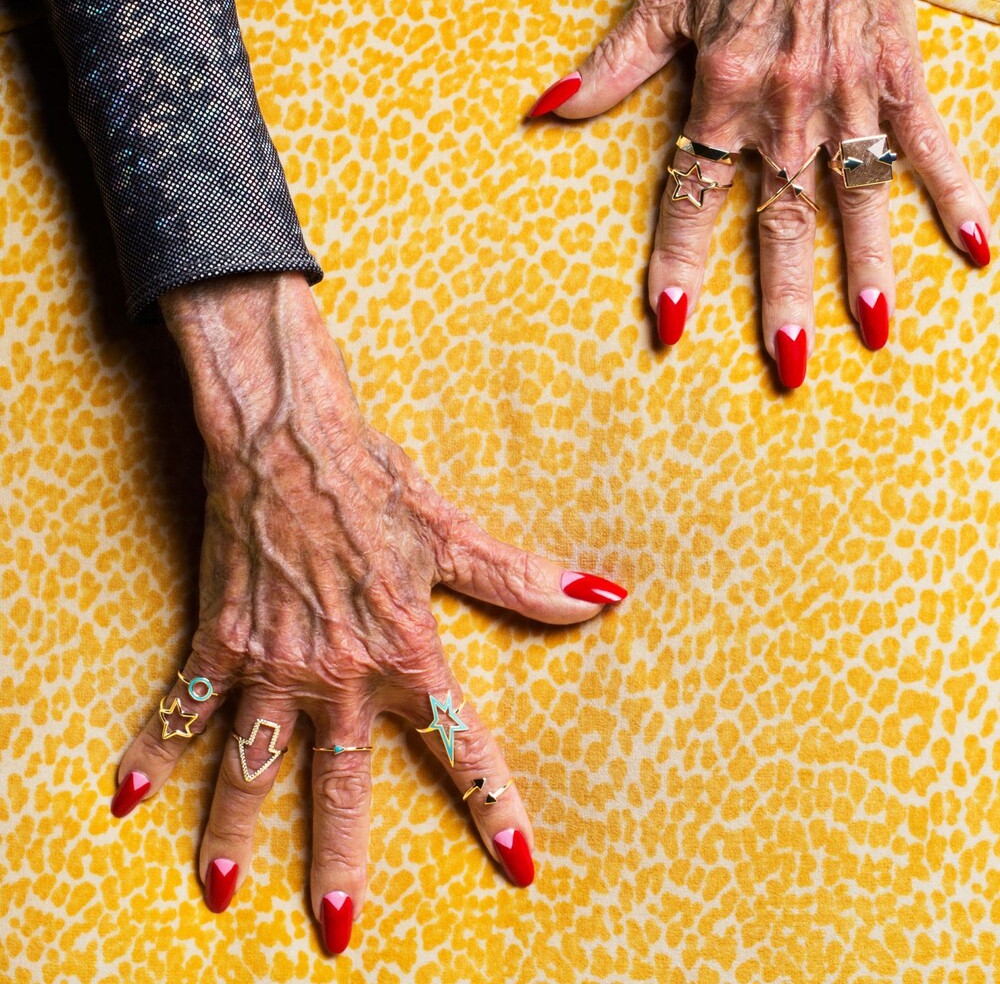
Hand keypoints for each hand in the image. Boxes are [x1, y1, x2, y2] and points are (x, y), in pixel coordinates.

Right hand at [109, 273, 624, 952]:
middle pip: (341, 783)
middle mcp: (339, 670)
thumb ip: (522, 579)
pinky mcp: (224, 637)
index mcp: (404, 647)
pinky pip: (187, 705)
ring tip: (221, 894)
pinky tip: (130, 796)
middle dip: (340, 858)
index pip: (459, 742)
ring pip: (252, 764)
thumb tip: (603, 599)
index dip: (493, 804)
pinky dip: (157, 747)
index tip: (519, 864)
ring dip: (235, 829)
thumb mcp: (452, 532)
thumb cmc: (376, 480)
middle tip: (339, 930)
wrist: (291, 436)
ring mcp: (274, 660)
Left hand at [529, 0, 991, 385]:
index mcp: (722, 91)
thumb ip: (612, 67)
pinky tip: (975, 248)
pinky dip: (954, 192)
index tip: (673, 320)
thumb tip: (548, 108)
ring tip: (874, 330)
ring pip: (856, 197)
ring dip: (867, 267)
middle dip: (782, 298)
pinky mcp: (898, 74)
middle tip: (790, 367)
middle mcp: (784, 105)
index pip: (694, 195)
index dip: (680, 259)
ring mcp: (847, 94)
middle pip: (782, 219)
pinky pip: (929, 144)